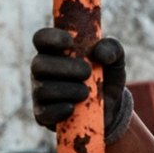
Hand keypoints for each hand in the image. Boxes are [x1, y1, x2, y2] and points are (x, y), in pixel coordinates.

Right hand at [30, 28, 132, 143]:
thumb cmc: (106, 77)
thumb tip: (100, 53)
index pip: (41, 38)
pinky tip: (73, 108)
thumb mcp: (115, 59)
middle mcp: (43, 70)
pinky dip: (58, 110)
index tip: (70, 43)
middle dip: (64, 67)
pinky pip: (43, 113)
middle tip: (87, 72)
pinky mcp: (43, 115)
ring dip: (67, 89)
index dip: (51, 38)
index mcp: (54, 51)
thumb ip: (112, 48)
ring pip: (42, 89)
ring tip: (86, 92)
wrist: (110, 109)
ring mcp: (40, 92)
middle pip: (38, 64)